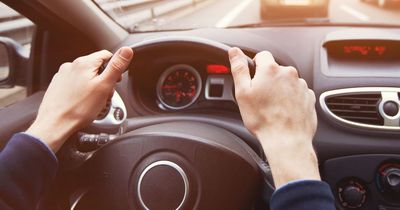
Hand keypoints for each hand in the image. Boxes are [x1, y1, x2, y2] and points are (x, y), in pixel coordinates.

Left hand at [26, 47, 132, 151]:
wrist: (55, 124)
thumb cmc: (79, 108)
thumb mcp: (104, 86)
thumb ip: (116, 66)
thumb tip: (126, 51)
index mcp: (84, 63)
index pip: (107, 55)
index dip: (115, 68)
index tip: (116, 80)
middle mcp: (71, 65)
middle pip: (96, 67)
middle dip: (104, 80)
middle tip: (105, 95)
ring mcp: (63, 75)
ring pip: (86, 76)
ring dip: (94, 86)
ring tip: (93, 102)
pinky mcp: (58, 85)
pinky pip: (76, 84)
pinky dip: (82, 91)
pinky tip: (82, 103)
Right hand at [228, 47, 319, 187]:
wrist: (286, 140)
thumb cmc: (263, 119)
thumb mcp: (242, 93)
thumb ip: (239, 69)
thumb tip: (234, 52)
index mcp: (271, 69)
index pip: (262, 56)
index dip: (255, 66)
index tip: (253, 80)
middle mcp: (289, 73)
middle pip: (275, 70)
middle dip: (268, 80)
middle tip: (260, 98)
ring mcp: (301, 85)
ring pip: (287, 82)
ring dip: (280, 90)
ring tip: (272, 108)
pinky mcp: (309, 97)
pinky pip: (297, 93)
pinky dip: (291, 100)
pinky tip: (283, 112)